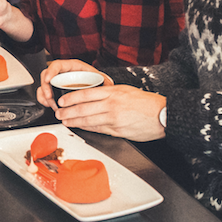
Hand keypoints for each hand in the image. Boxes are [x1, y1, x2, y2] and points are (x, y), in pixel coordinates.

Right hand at [37, 59, 114, 109]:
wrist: (98, 88)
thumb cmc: (99, 82)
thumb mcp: (102, 81)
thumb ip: (102, 83)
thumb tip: (105, 87)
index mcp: (74, 67)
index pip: (58, 64)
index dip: (51, 71)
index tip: (49, 79)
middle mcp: (63, 73)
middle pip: (47, 75)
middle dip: (45, 87)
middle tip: (49, 97)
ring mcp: (58, 82)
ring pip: (44, 85)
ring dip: (44, 95)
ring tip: (52, 104)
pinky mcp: (55, 91)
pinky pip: (44, 94)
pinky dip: (44, 100)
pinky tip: (50, 105)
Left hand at [38, 62, 164, 141]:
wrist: (163, 115)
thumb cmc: (147, 103)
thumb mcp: (126, 91)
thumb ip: (110, 94)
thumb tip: (95, 97)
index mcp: (114, 92)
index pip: (86, 93)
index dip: (71, 98)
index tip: (63, 100)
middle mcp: (112, 105)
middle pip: (84, 108)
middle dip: (68, 111)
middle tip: (59, 113)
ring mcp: (114, 119)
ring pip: (88, 120)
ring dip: (74, 121)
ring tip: (65, 121)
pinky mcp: (117, 131)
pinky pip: (98, 129)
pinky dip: (87, 128)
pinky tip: (80, 127)